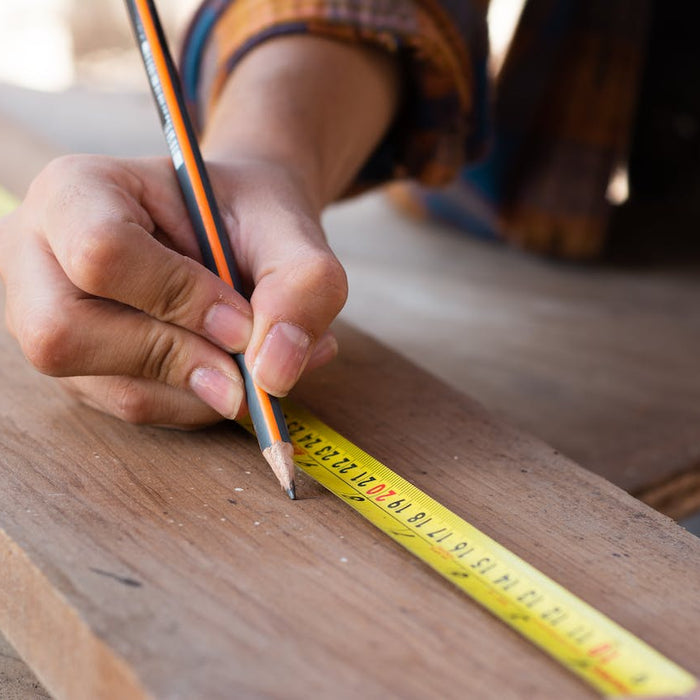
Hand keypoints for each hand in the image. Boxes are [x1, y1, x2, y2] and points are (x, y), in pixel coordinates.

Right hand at [0, 154, 344, 427]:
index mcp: (76, 191)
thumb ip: (301, 284)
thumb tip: (272, 375)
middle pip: (67, 337)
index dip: (181, 297)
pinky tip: (234, 372)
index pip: (101, 252)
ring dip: (202, 389)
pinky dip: (200, 402)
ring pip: (111, 388)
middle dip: (178, 358)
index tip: (242, 318)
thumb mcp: (289, 228)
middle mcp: (41, 260)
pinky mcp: (84, 369)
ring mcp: (50, 321)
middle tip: (246, 360)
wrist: (238, 230)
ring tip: (257, 361)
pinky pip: (137, 408)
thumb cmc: (250, 217)